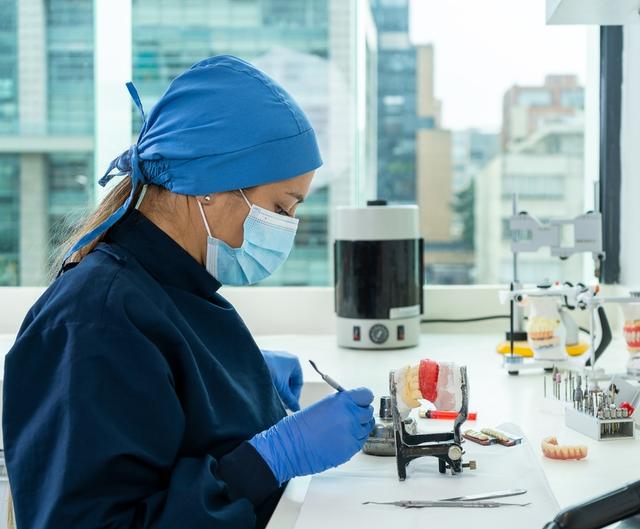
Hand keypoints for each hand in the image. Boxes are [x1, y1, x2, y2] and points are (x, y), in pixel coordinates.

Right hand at [249, 388, 374, 484]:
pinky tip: (339, 439)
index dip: (363, 399)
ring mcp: (351, 434)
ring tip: (341, 430)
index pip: (366, 395)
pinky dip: (353, 441)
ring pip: (366, 429)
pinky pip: (360, 443)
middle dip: (361, 414)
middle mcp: (349, 416)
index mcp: (341, 401)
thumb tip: (353, 405)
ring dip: (358, 428)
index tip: (361, 402)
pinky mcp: (350, 450)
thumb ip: (341, 404)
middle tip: (350, 417)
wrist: (288, 448)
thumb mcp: (322, 406)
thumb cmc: (298, 427)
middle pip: (368, 412)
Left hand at [262, 350, 302, 411]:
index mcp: (294, 362)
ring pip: (281, 379)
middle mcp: (287, 358)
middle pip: (290, 381)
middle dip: (286, 394)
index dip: (295, 396)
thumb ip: (290, 400)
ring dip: (279, 390)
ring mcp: (276, 359)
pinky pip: (273, 375)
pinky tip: (267, 392)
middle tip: (282, 405)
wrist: (248, 363)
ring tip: (274, 400)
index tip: (290, 406)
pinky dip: (273, 384)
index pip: (298, 383)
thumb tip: (297, 409)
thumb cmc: (269, 373)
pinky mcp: (266, 361)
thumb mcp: (282, 389)